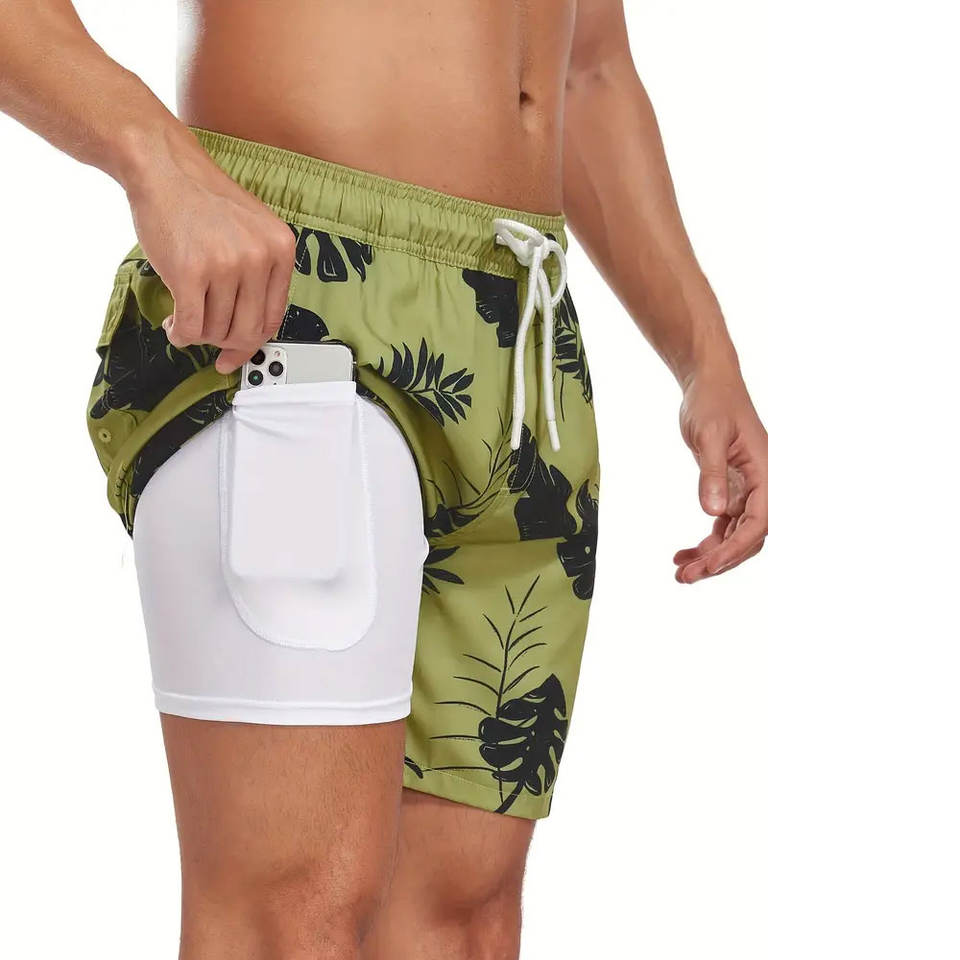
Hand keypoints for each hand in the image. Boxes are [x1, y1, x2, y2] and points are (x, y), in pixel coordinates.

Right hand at [124, 137, 295, 373]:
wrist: (163, 167)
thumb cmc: (201, 199)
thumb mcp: (251, 230)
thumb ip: (259, 274)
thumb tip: (249, 331)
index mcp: (280, 248)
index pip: (274, 317)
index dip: (253, 342)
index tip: (237, 352)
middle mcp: (258, 258)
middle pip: (247, 330)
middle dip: (224, 344)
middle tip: (208, 341)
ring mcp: (226, 265)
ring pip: (217, 330)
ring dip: (198, 335)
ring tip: (185, 320)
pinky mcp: (191, 272)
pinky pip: (191, 326)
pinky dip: (181, 334)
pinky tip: (174, 326)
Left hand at [674, 367, 767, 582]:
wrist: (709, 384)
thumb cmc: (713, 402)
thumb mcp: (709, 436)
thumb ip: (711, 474)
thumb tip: (714, 513)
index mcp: (768, 473)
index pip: (759, 523)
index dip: (735, 549)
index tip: (708, 566)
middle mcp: (763, 485)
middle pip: (748, 537)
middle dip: (720, 561)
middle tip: (686, 578)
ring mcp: (748, 489)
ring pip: (735, 535)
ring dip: (711, 556)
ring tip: (681, 573)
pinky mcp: (731, 489)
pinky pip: (724, 525)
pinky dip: (706, 542)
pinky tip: (682, 555)